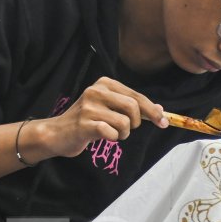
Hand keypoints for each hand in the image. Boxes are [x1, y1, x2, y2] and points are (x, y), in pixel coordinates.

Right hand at [35, 77, 166, 157]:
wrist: (57, 133)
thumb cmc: (86, 121)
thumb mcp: (108, 108)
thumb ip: (131, 107)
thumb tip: (159, 110)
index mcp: (104, 83)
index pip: (137, 96)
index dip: (153, 111)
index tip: (164, 122)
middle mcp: (96, 91)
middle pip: (133, 107)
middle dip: (135, 123)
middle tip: (126, 129)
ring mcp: (88, 107)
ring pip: (124, 122)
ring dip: (122, 134)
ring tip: (111, 133)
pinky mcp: (84, 123)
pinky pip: (111, 133)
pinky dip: (112, 138)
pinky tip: (101, 136)